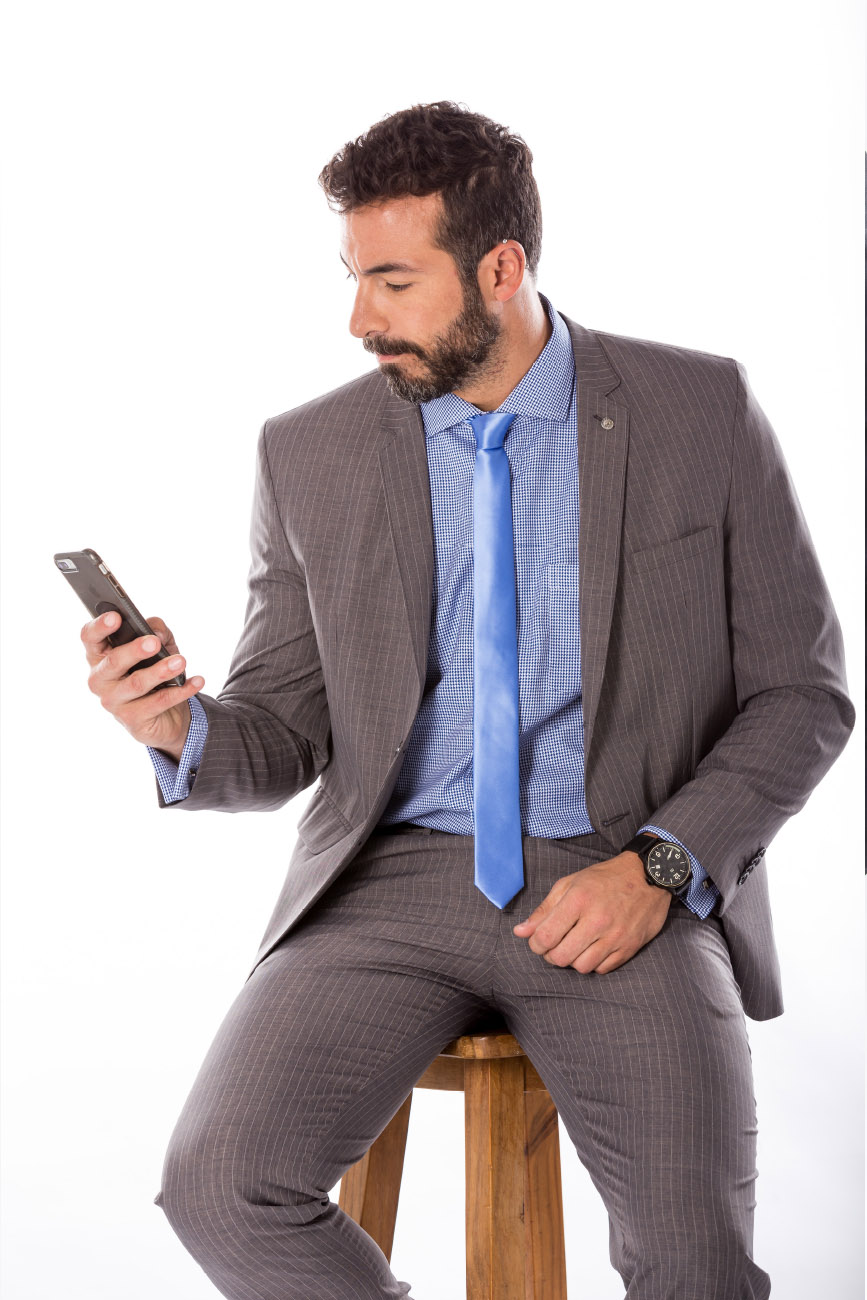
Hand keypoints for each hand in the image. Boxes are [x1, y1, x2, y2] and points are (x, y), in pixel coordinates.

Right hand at [81, 611, 203, 760]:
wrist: (166, 715)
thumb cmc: (154, 670)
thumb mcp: (158, 646)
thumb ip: (156, 630)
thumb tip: (157, 633)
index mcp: (100, 655)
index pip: (90, 637)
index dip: (100, 626)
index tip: (116, 616)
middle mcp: (100, 679)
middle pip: (113, 661)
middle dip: (134, 650)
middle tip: (154, 642)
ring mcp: (113, 702)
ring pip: (136, 684)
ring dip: (161, 671)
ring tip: (181, 661)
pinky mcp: (132, 720)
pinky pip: (158, 703)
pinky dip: (180, 691)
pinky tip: (196, 681)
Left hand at [512, 851, 671, 974]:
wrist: (649, 876)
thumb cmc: (605, 878)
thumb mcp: (570, 884)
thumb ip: (544, 910)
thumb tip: (520, 932)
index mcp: (578, 900)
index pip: (545, 938)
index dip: (535, 944)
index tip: (538, 941)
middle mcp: (597, 920)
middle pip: (561, 957)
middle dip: (552, 955)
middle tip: (556, 945)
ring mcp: (615, 936)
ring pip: (581, 967)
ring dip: (573, 960)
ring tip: (575, 946)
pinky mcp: (629, 948)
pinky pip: (602, 970)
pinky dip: (594, 963)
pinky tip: (594, 948)